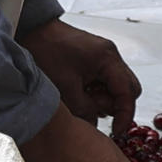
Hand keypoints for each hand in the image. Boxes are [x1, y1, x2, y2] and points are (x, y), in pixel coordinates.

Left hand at [20, 19, 140, 133]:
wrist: (32, 31)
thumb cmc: (47, 50)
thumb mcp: (65, 87)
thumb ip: (84, 110)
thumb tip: (94, 125)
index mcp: (108, 58)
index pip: (128, 92)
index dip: (125, 114)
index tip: (117, 130)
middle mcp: (110, 56)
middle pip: (127, 89)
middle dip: (114, 104)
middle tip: (94, 110)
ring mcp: (103, 58)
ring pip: (115, 87)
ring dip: (102, 98)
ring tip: (80, 97)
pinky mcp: (93, 61)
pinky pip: (103, 82)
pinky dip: (94, 91)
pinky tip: (78, 91)